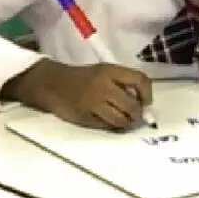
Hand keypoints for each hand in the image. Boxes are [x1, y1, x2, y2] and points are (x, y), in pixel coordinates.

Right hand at [3, 60, 151, 130]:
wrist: (51, 83)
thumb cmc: (82, 78)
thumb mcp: (103, 72)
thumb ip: (122, 84)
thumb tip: (144, 104)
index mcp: (110, 71)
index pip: (140, 80)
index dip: (147, 94)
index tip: (146, 103)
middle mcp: (103, 86)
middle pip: (132, 105)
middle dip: (137, 114)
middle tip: (137, 117)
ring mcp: (93, 102)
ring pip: (120, 119)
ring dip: (127, 123)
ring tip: (126, 122)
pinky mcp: (84, 116)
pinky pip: (106, 126)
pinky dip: (112, 126)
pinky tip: (110, 122)